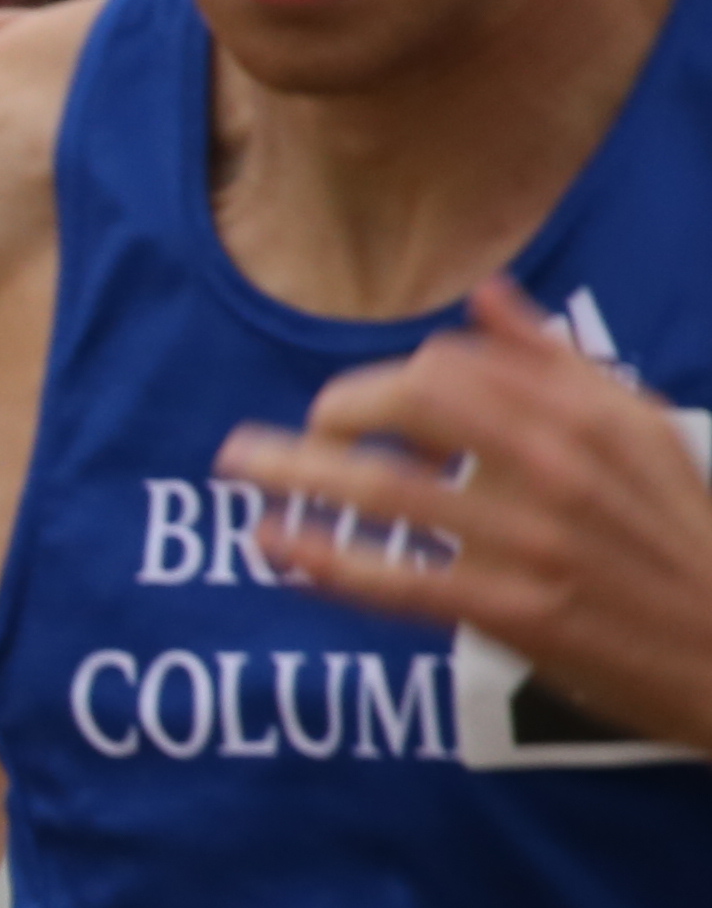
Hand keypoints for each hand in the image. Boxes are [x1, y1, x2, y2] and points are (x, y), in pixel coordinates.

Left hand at [214, 276, 711, 751]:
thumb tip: (486, 296)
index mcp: (587, 414)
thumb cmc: (681, 534)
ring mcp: (532, 540)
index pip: (453, 365)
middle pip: (410, 407)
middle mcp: (557, 466)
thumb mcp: (641, 431)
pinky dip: (325, 558)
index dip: (384, 379)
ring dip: (297, 475)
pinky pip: (397, 579)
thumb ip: (559, 364)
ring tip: (239, 469)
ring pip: (387, 493)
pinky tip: (274, 543)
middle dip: (332, 414)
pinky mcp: (513, 611)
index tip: (356, 407)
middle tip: (288, 435)